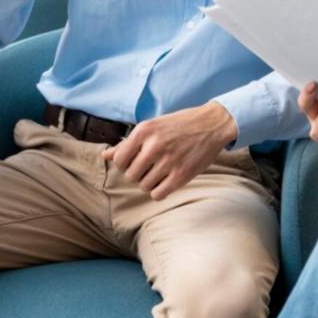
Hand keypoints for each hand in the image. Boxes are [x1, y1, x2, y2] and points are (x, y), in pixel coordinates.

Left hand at [103, 102, 237, 200]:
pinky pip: (158, 194)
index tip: (136, 161)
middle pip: (131, 175)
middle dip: (139, 174)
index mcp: (144, 130)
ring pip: (144, 186)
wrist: (212, 124)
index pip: (120, 160)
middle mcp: (154, 145)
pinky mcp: (182, 175)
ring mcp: (168, 161)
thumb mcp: (153, 126)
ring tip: (161, 173)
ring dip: (150, 183)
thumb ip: (128, 142)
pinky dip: (159, 191)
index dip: (126, 164)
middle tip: (151, 167)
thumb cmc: (180, 124)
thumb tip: (105, 156)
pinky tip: (167, 181)